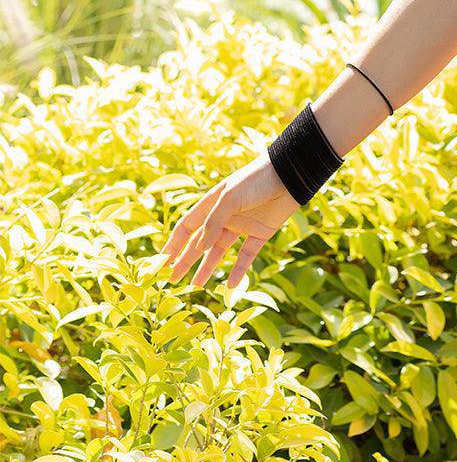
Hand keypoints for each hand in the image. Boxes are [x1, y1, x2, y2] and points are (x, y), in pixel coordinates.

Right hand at [159, 153, 299, 290]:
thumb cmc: (256, 180)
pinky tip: (230, 285)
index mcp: (212, 203)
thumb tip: (199, 248)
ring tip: (195, 286)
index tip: (161, 261)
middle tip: (172, 279)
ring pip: (220, 252)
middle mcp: (225, 216)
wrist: (290, 175)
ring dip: (207, 268)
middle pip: (200, 243)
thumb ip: (214, 222)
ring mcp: (242, 225)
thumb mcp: (230, 198)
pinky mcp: (260, 233)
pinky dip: (238, 270)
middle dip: (185, 260)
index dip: (174, 244)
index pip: (187, 226)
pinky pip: (246, 256)